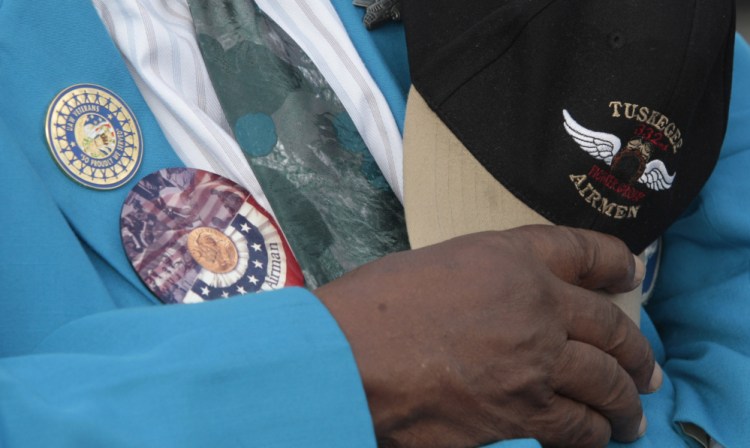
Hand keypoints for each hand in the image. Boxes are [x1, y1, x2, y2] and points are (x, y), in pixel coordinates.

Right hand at [315, 225, 660, 447]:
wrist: (347, 360)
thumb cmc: (372, 309)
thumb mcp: (435, 266)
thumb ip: (485, 278)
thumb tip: (506, 306)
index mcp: (512, 258)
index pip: (586, 251)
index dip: (616, 262)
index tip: (629, 274)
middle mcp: (536, 305)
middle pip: (611, 326)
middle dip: (635, 351)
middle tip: (644, 367)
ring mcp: (536, 362)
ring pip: (606, 382)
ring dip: (625, 401)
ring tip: (631, 413)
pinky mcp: (523, 415)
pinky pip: (578, 428)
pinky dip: (593, 434)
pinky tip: (596, 436)